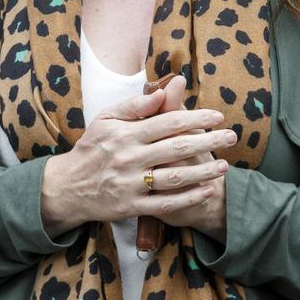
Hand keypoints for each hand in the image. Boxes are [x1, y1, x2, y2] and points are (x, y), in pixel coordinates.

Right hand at [41, 85, 235, 235]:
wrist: (67, 187)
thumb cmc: (92, 148)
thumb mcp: (105, 119)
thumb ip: (134, 106)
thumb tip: (162, 92)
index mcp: (125, 133)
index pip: (168, 122)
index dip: (196, 117)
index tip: (218, 115)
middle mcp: (129, 157)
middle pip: (177, 148)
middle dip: (208, 141)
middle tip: (232, 137)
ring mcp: (130, 184)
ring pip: (174, 177)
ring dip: (203, 171)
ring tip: (224, 165)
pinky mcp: (131, 206)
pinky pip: (165, 203)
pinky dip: (188, 197)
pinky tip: (207, 190)